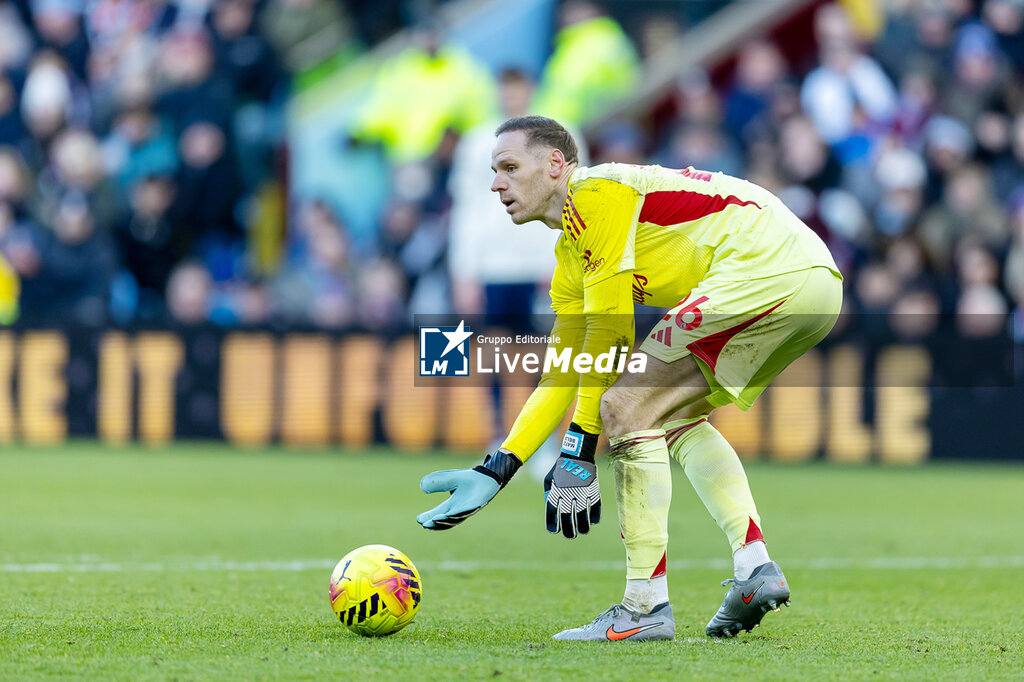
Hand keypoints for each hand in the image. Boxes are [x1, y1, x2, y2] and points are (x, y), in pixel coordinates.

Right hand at [416, 449, 521, 529]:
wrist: (487, 476)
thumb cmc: (469, 479)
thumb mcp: (448, 478)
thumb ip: (436, 482)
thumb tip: (422, 487)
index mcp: (452, 505)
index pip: (438, 513)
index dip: (429, 517)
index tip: (419, 520)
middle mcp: (459, 510)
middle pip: (444, 519)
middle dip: (434, 522)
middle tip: (424, 524)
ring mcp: (468, 510)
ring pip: (455, 519)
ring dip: (444, 521)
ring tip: (433, 520)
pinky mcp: (476, 506)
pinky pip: (466, 512)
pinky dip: (456, 515)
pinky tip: (448, 515)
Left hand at [544, 423, 600, 538]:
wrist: (577, 455)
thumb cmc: (560, 468)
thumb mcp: (549, 479)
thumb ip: (548, 493)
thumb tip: (550, 506)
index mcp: (555, 493)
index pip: (553, 514)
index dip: (553, 525)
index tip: (554, 531)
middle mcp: (568, 496)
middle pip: (568, 519)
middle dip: (568, 531)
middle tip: (570, 535)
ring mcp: (581, 494)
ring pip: (583, 517)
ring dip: (583, 527)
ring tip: (582, 532)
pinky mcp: (593, 492)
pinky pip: (595, 508)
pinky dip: (594, 517)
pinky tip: (592, 522)